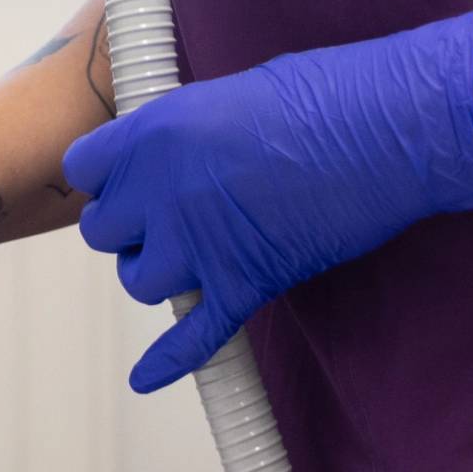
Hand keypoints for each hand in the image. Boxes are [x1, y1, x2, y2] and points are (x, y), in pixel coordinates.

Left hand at [65, 9, 472, 393]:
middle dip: (130, 228)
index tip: (130, 176)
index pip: (83, 169)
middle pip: (104, 232)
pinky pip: (192, 338)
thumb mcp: (230, 92)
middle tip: (163, 218)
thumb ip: (185, 130)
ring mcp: (201, 245)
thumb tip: (173, 150)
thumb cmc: (325, 94)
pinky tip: (146, 379)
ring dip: (158, 274)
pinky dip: (168, 362)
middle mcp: (163, 192)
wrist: (389, 131)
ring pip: (140, 283)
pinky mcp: (244, 285)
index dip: (106, 176)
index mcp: (155, 133)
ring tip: (186, 257)